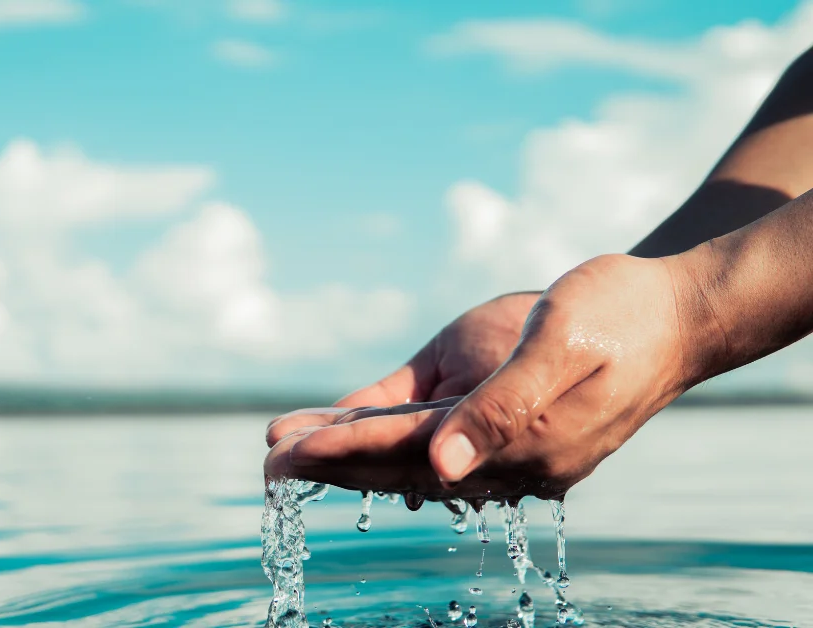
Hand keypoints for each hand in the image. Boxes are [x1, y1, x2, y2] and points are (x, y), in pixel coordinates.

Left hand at [267, 254, 705, 500]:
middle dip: (333, 463)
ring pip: (413, 457)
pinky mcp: (508, 428)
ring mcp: (510, 449)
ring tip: (287, 448)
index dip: (345, 451)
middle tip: (267, 462)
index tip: (287, 451)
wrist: (674, 312)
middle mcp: (510, 458)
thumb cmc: (619, 312)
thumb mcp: (560, 344)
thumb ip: (503, 407)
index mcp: (520, 441)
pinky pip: (436, 437)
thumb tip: (444, 469)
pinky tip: (344, 432)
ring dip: (350, 454)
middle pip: (402, 465)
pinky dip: (386, 436)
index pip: (412, 451)